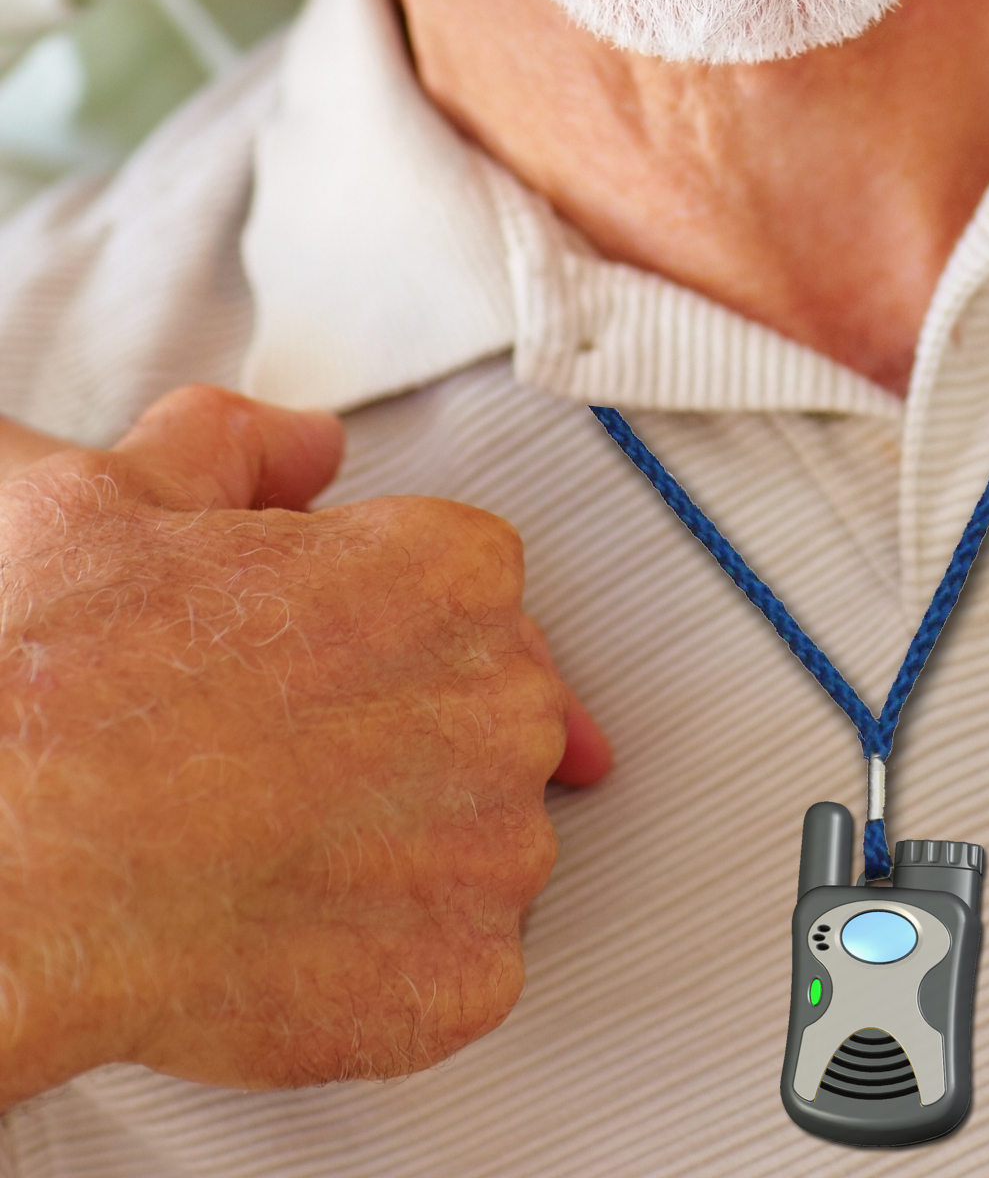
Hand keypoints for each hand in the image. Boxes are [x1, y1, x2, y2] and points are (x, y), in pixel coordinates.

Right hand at [0, 383, 610, 1104]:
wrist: (17, 878)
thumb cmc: (63, 693)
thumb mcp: (121, 497)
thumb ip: (236, 446)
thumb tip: (303, 447)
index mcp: (450, 571)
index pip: (469, 593)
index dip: (381, 631)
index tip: (314, 670)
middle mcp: (504, 700)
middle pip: (491, 709)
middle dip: (408, 733)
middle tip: (284, 764)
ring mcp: (496, 846)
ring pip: (485, 837)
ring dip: (408, 848)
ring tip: (279, 849)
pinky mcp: (465, 978)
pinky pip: (465, 960)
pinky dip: (395, 961)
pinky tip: (298, 931)